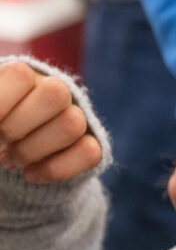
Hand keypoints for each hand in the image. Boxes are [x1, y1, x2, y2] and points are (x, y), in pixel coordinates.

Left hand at [0, 61, 102, 182]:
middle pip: (56, 94)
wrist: (5, 152)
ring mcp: (79, 117)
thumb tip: (0, 131)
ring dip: (32, 150)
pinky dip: (55, 168)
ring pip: (73, 124)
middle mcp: (57, 90)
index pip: (21, 75)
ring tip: (9, 161)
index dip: (0, 103)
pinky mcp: (92, 144)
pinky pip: (89, 151)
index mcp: (24, 75)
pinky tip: (30, 174)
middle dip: (16, 126)